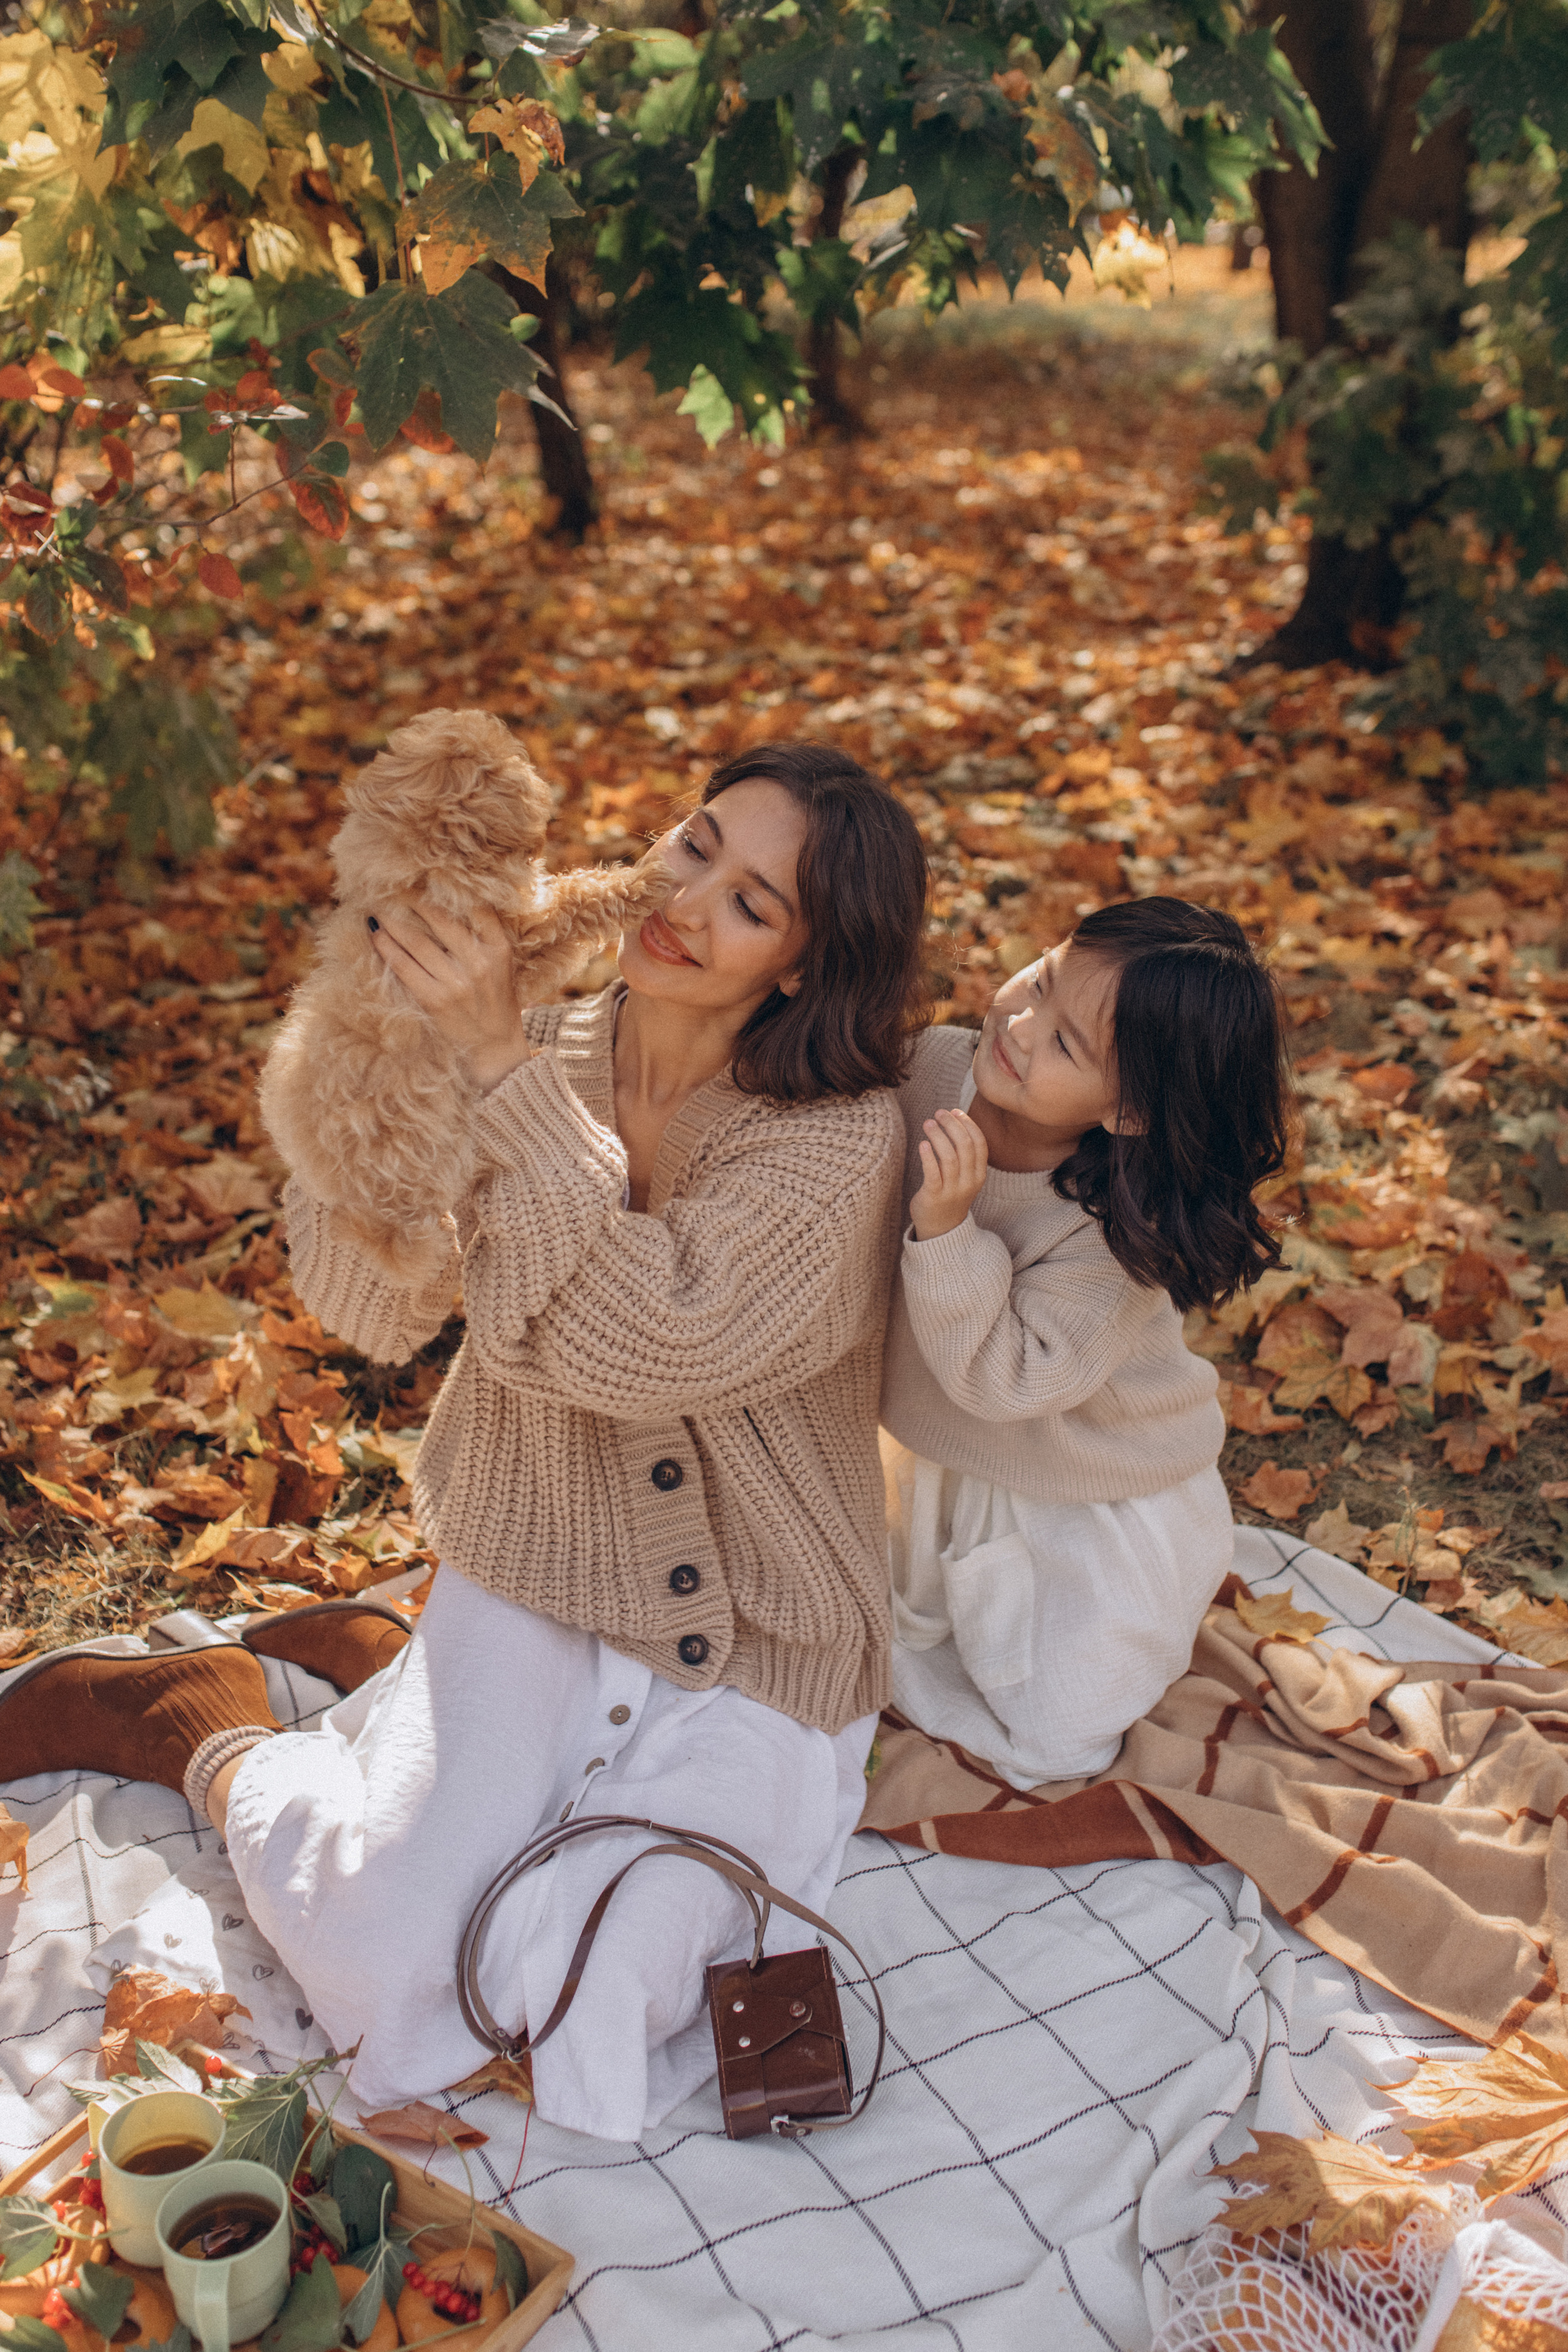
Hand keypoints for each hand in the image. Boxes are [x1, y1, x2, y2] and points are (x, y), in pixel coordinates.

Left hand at [368, 900, 531, 1093]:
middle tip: (391, 884)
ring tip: (377, 905)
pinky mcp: (434, 1000)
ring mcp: (456, 983)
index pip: (475, 907)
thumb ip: (482, 935)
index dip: (447, 889)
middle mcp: (479, 963)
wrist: (494, 1047)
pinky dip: (386, 947)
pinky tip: (375, 933)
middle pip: (439, 918)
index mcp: (499, 949)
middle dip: (412, 898)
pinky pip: (403, 966)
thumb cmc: (495, 1000)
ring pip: (416, 940)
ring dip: (392, 919)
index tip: (425, 876)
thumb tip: (449, 900)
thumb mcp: (501, 964)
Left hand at [909, 1107, 987, 1240]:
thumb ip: (963, 1153)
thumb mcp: (965, 1176)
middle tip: (938, 1113)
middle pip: (965, 1146)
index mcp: (979, 1174)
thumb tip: (953, 1118)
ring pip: (949, 1157)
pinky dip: (928, 1157)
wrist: (941, 1228)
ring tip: (928, 1123)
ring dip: (938, 1136)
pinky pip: (933, 1174)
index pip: (979, 1143)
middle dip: (952, 1125)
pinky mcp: (934, 1197)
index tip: (954, 1111)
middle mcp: (969, 1182)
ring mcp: (952, 1190)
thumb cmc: (950, 1194)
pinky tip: (923, 1144)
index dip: (967, 1124)